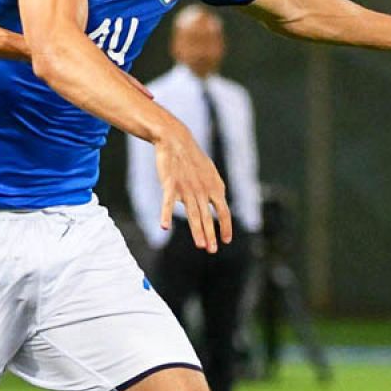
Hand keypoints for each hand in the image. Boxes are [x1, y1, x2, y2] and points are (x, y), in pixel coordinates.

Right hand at [153, 126, 230, 253]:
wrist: (176, 140)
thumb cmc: (192, 159)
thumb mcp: (209, 173)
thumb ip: (214, 189)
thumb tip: (220, 204)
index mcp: (214, 187)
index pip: (224, 211)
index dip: (226, 227)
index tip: (226, 241)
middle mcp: (202, 189)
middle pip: (208, 216)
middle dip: (211, 234)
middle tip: (212, 250)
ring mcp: (186, 188)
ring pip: (192, 213)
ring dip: (197, 230)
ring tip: (200, 245)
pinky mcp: (170, 184)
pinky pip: (168, 203)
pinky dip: (166, 214)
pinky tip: (164, 227)